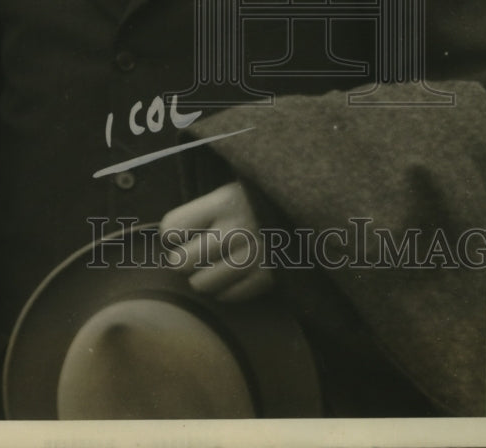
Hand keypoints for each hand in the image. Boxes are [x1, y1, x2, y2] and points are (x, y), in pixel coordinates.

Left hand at [159, 182, 273, 302]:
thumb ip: (206, 210)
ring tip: (215, 265)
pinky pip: (229, 296)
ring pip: (202, 285)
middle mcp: (235, 231)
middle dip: (185, 259)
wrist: (313, 204)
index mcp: (224, 202)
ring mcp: (252, 257)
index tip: (180, 234)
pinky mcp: (268, 278)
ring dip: (204, 277)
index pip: (173, 227)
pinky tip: (232, 274)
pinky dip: (225, 290)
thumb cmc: (263, 198)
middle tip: (195, 253)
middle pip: (183, 262)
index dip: (172, 233)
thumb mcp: (235, 189)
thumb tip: (173, 236)